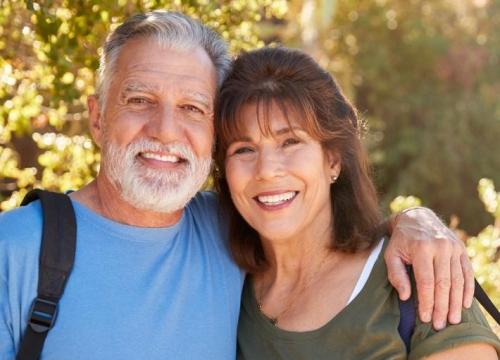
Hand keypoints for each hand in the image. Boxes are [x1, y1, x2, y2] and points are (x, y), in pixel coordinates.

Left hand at [384, 207, 474, 329]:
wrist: (416, 217)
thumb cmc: (401, 240)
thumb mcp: (391, 254)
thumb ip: (396, 274)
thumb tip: (405, 296)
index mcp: (422, 248)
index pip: (426, 282)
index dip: (427, 302)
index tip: (425, 318)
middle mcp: (440, 247)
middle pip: (444, 284)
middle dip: (442, 307)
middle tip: (440, 325)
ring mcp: (453, 247)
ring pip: (457, 280)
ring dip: (456, 302)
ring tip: (454, 320)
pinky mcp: (461, 249)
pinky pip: (467, 272)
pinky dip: (467, 290)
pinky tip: (464, 304)